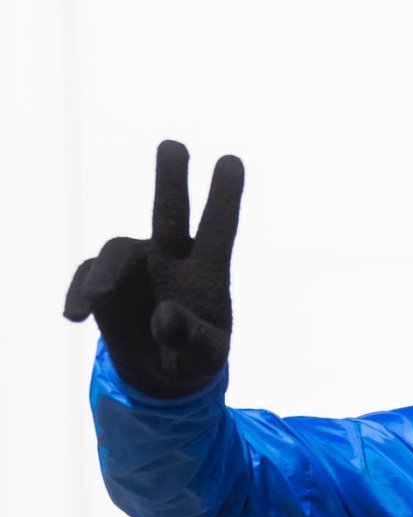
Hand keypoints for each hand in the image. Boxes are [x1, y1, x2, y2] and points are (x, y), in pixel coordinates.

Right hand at [64, 140, 243, 397]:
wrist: (161, 371)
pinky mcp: (104, 285)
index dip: (225, 196)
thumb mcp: (201, 357)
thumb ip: (188, 338)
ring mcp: (135, 268)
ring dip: (106, 272)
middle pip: (169, 213)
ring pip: (117, 251)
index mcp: (207, 271)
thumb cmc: (194, 356)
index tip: (232, 161)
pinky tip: (75, 316)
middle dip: (170, 180)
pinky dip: (79, 294)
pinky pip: (87, 280)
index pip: (218, 228)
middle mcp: (171, 257)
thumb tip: (164, 317)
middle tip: (174, 146)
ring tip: (97, 299)